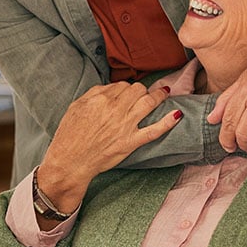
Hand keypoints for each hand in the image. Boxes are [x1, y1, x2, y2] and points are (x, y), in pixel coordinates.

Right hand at [36, 82, 180, 212]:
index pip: (121, 85)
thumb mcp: (76, 106)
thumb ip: (93, 93)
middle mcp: (116, 109)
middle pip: (137, 90)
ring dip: (159, 96)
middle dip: (141, 90)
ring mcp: (126, 126)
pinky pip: (154, 130)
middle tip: (142, 94)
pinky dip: (168, 122)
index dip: (125, 88)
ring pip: (148, 103)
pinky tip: (177, 114)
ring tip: (165, 93)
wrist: (70, 161)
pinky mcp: (131, 142)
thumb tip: (109, 88)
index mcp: (101, 99)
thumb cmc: (69, 135)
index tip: (126, 93)